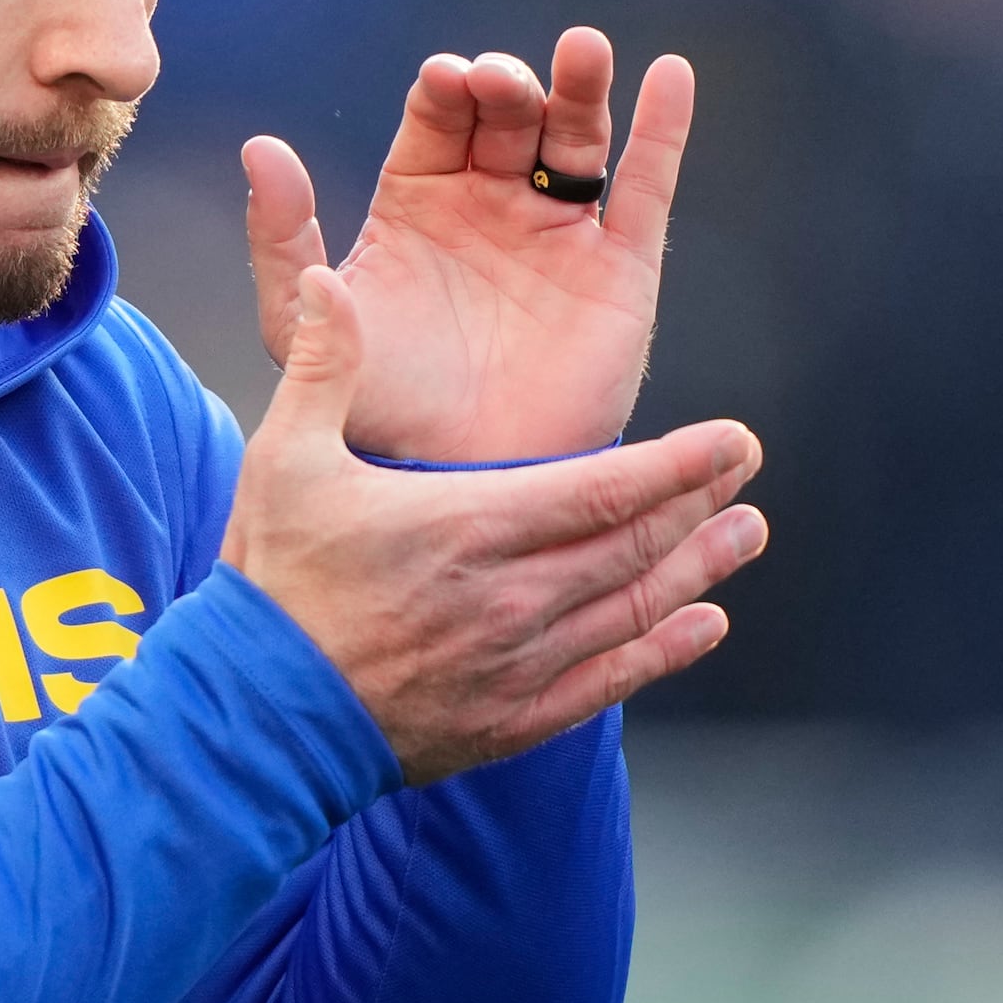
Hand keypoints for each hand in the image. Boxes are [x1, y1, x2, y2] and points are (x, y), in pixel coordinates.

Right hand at [222, 265, 765, 783]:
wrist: (255, 720)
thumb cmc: (273, 585)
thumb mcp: (283, 459)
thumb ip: (321, 367)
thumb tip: (325, 282)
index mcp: (470, 526)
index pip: (606, 489)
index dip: (681, 464)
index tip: (733, 441)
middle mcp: (512, 596)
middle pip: (636, 545)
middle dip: (700, 506)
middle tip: (746, 474)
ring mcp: (518, 663)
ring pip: (634, 609)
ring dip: (700, 571)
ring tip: (745, 537)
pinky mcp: (512, 718)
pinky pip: (608, 681)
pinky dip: (664, 652)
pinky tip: (703, 627)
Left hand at [243, 28, 690, 461]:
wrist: (456, 484)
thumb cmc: (373, 412)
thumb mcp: (301, 325)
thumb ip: (281, 240)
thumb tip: (261, 147)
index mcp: (420, 200)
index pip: (438, 118)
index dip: (445, 90)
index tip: (445, 81)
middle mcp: (492, 203)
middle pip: (510, 113)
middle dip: (509, 84)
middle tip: (503, 82)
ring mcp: (560, 232)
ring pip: (577, 136)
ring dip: (582, 87)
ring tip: (584, 50)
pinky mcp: (620, 271)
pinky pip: (646, 189)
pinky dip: (663, 130)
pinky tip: (670, 76)